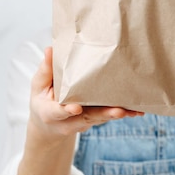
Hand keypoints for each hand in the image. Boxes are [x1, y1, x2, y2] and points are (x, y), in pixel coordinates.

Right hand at [29, 47, 143, 139]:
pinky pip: (107, 117)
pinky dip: (122, 114)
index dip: (66, 110)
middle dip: (103, 114)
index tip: (75, 108)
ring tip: (132, 111)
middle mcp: (68, 122)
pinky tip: (136, 111)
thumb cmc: (43, 100)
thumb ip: (46, 70)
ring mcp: (83, 123)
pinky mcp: (94, 121)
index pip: (58, 112)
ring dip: (117, 115)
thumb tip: (50, 49)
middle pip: (86, 117)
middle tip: (118, 111)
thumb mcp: (38, 86)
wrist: (48, 125)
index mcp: (50, 113)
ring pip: (100, 119)